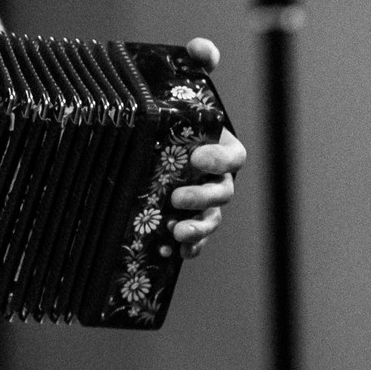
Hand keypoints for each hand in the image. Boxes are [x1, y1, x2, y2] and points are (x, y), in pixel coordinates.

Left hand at [170, 127, 247, 255]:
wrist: (158, 145)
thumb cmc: (167, 129)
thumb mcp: (170, 121)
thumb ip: (164, 123)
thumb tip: (138, 118)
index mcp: (220, 151)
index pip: (233, 157)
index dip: (219, 160)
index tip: (196, 158)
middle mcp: (218, 179)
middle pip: (222, 193)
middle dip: (201, 198)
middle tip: (177, 198)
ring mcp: (207, 203)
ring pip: (212, 218)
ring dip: (197, 228)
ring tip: (178, 232)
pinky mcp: (193, 220)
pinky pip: (199, 237)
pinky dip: (191, 246)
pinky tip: (179, 251)